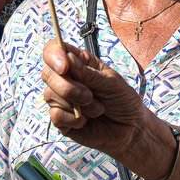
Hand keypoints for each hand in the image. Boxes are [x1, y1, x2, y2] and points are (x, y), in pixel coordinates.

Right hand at [41, 38, 148, 154]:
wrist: (131, 128)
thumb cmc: (123, 100)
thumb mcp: (111, 82)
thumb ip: (89, 73)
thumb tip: (68, 57)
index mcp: (78, 63)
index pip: (53, 50)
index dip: (54, 55)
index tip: (65, 67)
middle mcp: (65, 79)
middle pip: (47, 73)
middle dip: (69, 87)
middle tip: (90, 96)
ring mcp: (60, 99)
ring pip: (50, 95)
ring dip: (77, 104)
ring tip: (98, 109)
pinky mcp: (60, 120)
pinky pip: (56, 115)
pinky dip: (74, 119)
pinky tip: (86, 121)